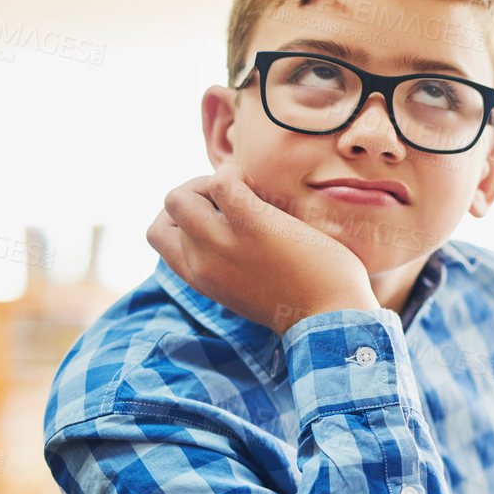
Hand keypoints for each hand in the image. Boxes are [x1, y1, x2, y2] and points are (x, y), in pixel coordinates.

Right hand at [147, 163, 379, 335]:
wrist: (333, 319)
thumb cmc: (307, 302)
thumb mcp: (251, 288)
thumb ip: (231, 265)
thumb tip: (236, 232)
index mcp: (201, 279)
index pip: (160, 235)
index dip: (183, 214)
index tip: (217, 213)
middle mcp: (203, 263)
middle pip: (167, 211)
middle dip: (195, 191)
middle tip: (232, 198)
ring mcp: (223, 245)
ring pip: (178, 197)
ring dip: (208, 182)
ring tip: (244, 191)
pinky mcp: (252, 227)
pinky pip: (221, 182)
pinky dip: (234, 173)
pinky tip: (258, 187)